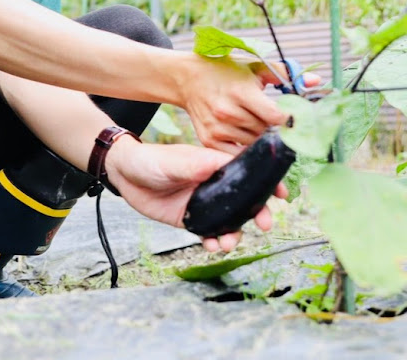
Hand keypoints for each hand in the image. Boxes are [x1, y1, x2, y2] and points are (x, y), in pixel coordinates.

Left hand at [104, 136, 286, 251]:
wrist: (124, 175)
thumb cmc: (150, 159)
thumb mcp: (174, 160)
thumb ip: (197, 164)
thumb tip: (225, 162)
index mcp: (213, 164)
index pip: (246, 171)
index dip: (266, 181)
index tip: (282, 194)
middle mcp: (212, 184)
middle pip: (244, 200)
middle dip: (259, 213)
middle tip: (265, 225)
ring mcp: (203, 202)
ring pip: (229, 220)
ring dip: (235, 233)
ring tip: (229, 242)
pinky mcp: (190, 219)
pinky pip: (209, 233)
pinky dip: (215, 241)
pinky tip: (212, 245)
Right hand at [176, 54, 318, 152]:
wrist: (188, 78)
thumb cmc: (225, 70)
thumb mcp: (254, 66)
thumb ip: (285, 74)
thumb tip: (316, 81)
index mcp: (241, 92)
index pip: (276, 117)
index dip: (290, 122)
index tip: (298, 123)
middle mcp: (228, 112)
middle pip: (266, 134)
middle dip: (276, 133)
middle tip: (282, 130)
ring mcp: (217, 128)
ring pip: (254, 146)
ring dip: (263, 143)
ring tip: (263, 134)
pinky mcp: (209, 140)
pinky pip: (237, 156)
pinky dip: (247, 154)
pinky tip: (252, 148)